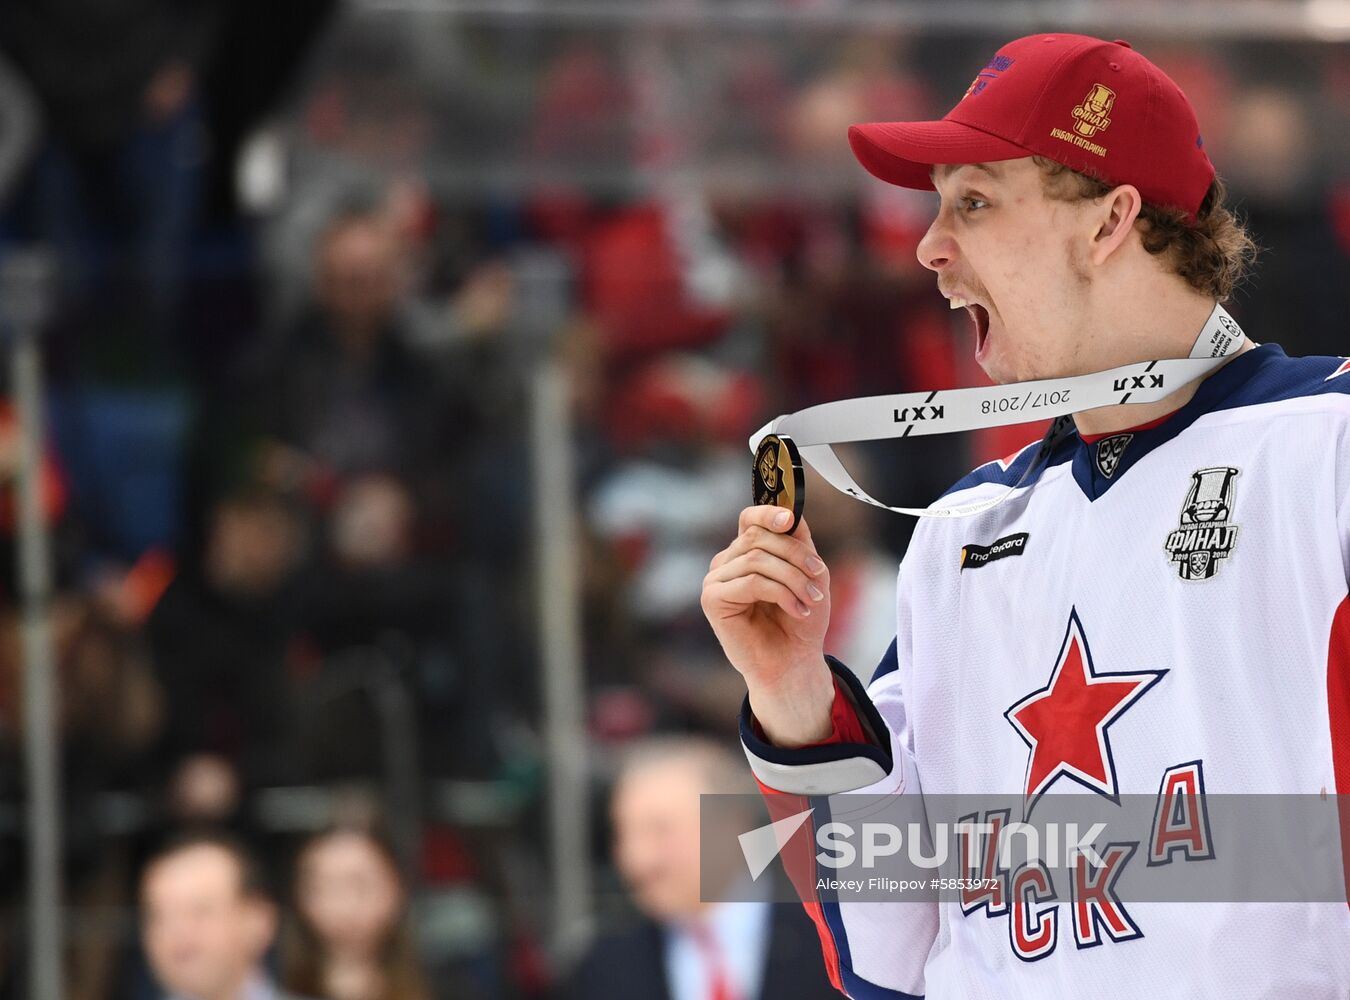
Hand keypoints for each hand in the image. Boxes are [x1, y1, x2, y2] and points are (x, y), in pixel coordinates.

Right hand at [701, 505, 834, 744]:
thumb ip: (799, 542)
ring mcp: (716, 579)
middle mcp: (728, 561)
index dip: (769, 513)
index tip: (790, 520)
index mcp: (747, 551)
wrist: (793, 662)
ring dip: (793, 578)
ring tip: (811, 600)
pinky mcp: (712, 599)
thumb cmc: (800, 620)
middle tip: (818, 577)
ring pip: (759, 559)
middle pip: (760, 538)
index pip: (750, 518)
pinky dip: (782, 593)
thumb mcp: (809, 573)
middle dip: (796, 556)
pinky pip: (752, 581)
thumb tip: (790, 512)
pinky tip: (797, 609)